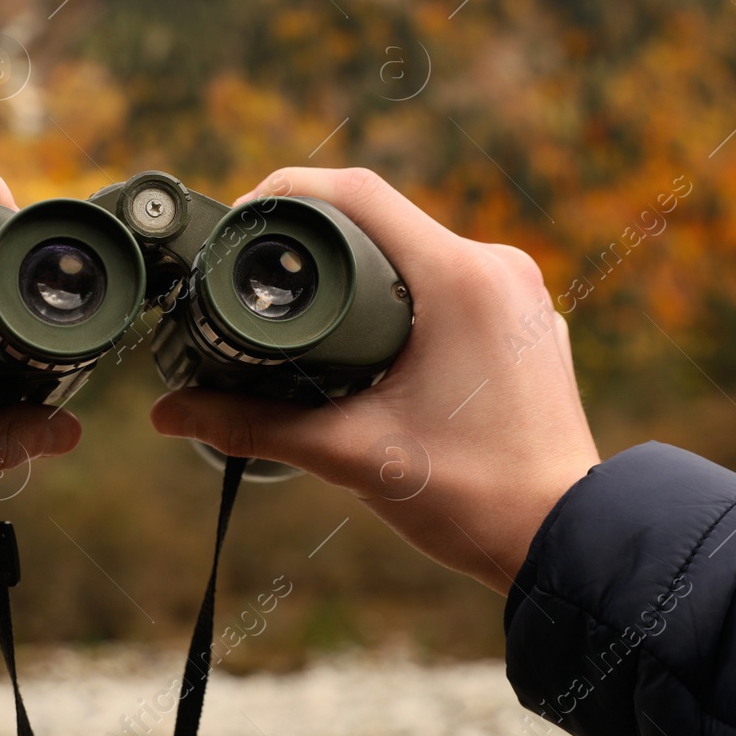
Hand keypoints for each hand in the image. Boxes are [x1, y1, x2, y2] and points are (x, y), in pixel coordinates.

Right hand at [150, 167, 597, 594]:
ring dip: (362, 267)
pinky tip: (370, 340)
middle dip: (316, 238)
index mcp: (460, 277)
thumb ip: (254, 426)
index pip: (358, 193)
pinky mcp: (524, 322)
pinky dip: (404, 297)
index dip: (286, 192)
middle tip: (259, 271)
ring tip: (304, 305)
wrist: (568, 543)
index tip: (240, 220)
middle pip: (385, 220)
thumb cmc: (474, 497)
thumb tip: (167, 413)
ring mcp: (518, 293)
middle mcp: (497, 267)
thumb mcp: (351, 454)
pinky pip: (453, 282)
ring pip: (419, 251)